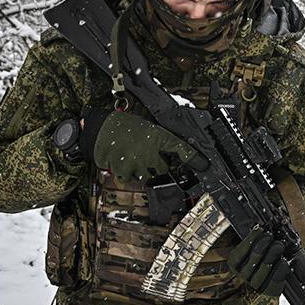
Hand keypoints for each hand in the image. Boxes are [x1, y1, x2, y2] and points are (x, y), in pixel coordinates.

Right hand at [83, 110, 200, 181]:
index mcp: (158, 137)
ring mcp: (138, 163)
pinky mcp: (126, 171)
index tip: (204, 165)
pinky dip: (128, 173)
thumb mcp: (148, 129)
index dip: (194, 158)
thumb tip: (171, 151)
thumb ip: (160, 141)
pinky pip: (131, 178)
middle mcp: (151, 151)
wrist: (101, 129)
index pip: (182, 148)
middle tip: (148, 156)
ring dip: (142, 170)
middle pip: (163, 169)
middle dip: (158, 165)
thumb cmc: (125, 126)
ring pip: (148, 176)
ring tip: (133, 156)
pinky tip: (124, 161)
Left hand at [227, 228, 304, 296]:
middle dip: (270, 257)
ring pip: (251, 263)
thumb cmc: (282, 253)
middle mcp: (257, 283)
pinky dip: (249, 240)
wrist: (260, 244)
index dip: (278, 274)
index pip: (274, 287)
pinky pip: (240, 252)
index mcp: (273, 286)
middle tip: (278, 245)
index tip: (285, 261)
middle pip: (261, 274)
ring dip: (260, 248)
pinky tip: (257, 231)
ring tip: (269, 236)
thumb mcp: (299, 259)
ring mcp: (244, 273)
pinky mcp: (235, 261)